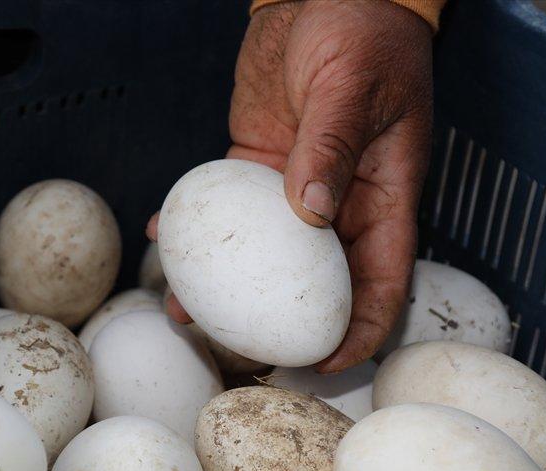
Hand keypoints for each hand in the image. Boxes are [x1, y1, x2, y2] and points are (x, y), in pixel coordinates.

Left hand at [156, 0, 432, 371]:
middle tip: (234, 351)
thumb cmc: (361, 32)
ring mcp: (293, 190)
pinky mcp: (254, 166)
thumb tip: (311, 213)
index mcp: (383, 198)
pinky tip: (162, 240)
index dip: (358, 332)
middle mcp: (340, 205)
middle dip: (278, 326)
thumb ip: (331, 147)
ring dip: (225, 289)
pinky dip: (195, 229)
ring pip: (261, 258)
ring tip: (181, 311)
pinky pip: (224, 211)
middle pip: (314, 287)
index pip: (381, 282)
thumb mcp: (351, 88)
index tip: (323, 362)